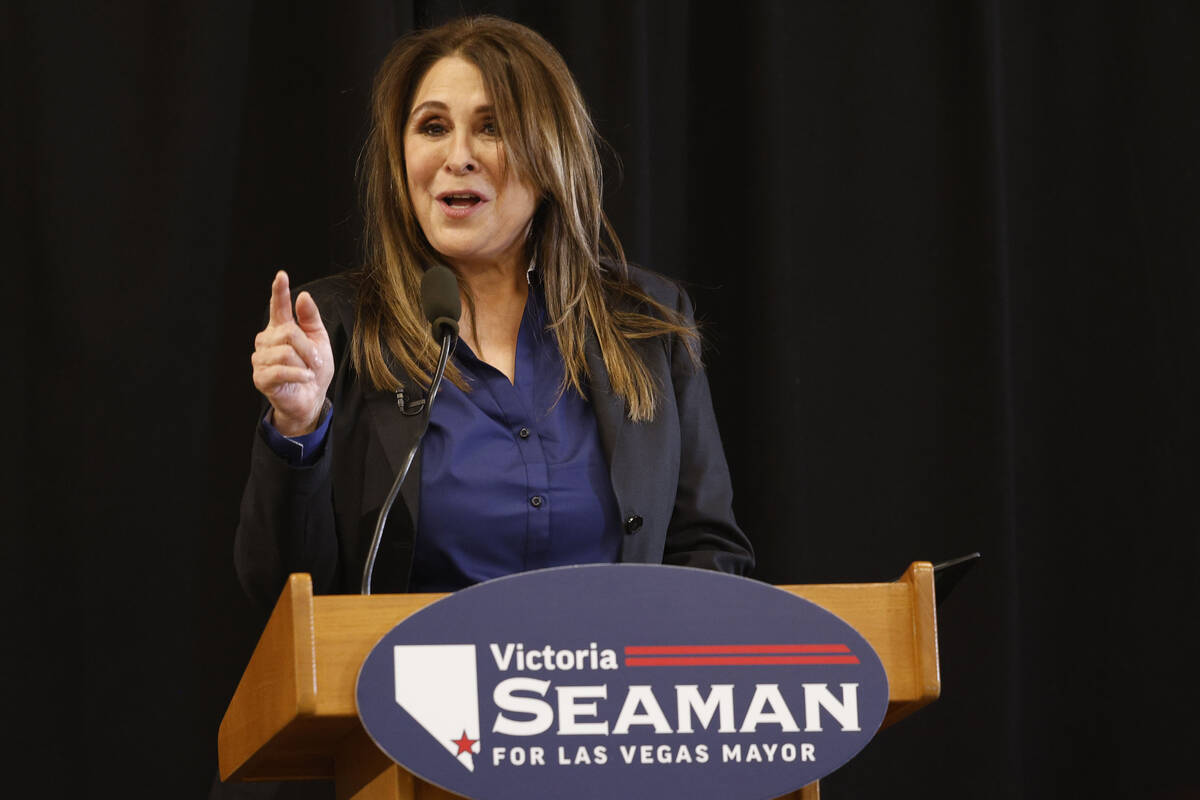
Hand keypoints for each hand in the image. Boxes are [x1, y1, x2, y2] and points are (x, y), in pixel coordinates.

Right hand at [250, 271, 334, 435]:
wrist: (312, 398)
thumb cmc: (313, 368)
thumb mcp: (319, 341)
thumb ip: (311, 319)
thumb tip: (303, 296)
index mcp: (280, 329)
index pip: (278, 306)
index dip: (279, 291)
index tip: (281, 275)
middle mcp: (266, 340)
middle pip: (289, 333)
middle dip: (308, 348)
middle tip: (315, 361)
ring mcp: (260, 359)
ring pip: (286, 352)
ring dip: (305, 363)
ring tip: (308, 372)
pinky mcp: (261, 378)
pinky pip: (282, 370)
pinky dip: (299, 374)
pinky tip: (304, 378)